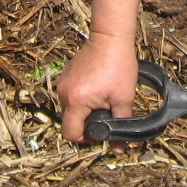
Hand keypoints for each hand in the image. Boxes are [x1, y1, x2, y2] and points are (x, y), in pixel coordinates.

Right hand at [56, 32, 140, 149]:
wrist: (110, 37)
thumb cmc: (118, 65)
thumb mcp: (123, 98)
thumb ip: (121, 125)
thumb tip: (119, 149)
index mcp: (77, 101)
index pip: (70, 133)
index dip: (85, 139)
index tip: (99, 131)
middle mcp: (65, 92)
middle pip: (69, 121)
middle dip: (86, 123)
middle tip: (104, 114)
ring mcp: (63, 82)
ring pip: (69, 108)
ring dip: (83, 110)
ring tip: (102, 99)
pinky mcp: (65, 74)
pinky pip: (70, 94)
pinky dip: (81, 98)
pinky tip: (97, 89)